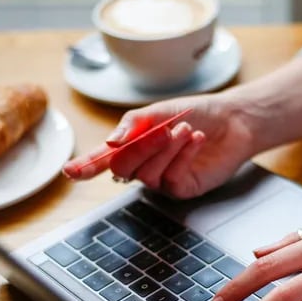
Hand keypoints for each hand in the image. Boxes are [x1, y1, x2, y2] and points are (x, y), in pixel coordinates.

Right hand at [62, 93, 261, 198]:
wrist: (231, 121)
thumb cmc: (195, 113)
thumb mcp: (161, 111)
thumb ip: (134, 124)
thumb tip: (112, 142)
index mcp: (132, 146)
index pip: (103, 159)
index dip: (85, 166)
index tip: (70, 171)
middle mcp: (143, 166)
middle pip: (123, 168)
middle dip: (142, 148)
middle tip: (165, 130)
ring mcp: (161, 180)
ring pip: (148, 173)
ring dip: (168, 148)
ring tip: (188, 129)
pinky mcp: (182, 189)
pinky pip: (172, 177)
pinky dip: (184, 155)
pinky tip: (198, 139)